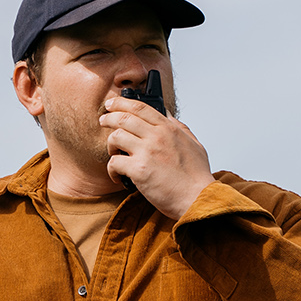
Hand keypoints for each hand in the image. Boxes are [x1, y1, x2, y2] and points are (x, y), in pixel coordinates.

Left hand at [101, 95, 216, 220]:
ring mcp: (147, 152)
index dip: (121, 102)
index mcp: (169, 129)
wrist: (198, 198)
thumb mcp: (194, 144)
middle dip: (108, 118)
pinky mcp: (139, 170)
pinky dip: (112, 169)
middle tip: (103, 121)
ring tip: (114, 153)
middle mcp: (157, 137)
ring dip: (110, 145)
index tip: (112, 103)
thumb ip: (179, 127)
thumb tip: (168, 115)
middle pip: (123, 118)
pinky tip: (118, 175)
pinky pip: (114, 162)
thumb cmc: (196, 176)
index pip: (140, 107)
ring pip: (115, 137)